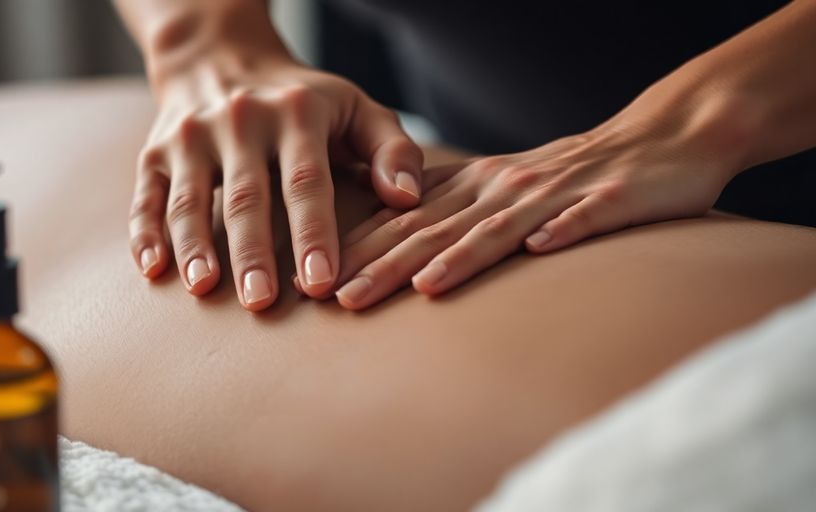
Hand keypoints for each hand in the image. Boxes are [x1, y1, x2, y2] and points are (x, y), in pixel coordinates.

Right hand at [128, 54, 422, 310]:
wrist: (220, 57)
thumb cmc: (303, 100)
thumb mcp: (356, 108)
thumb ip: (392, 150)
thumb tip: (408, 199)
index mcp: (296, 115)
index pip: (306, 181)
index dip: (313, 233)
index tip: (320, 282)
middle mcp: (241, 122)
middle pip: (247, 197)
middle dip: (253, 252)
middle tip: (261, 302)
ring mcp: (191, 137)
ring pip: (191, 198)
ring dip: (195, 246)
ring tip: (204, 289)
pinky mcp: (155, 152)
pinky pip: (147, 195)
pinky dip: (145, 232)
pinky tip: (153, 269)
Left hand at [332, 119, 735, 309]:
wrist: (662, 139)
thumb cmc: (574, 176)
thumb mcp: (502, 190)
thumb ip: (453, 213)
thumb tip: (394, 248)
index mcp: (477, 186)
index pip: (406, 221)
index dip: (361, 250)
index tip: (316, 282)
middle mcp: (505, 187)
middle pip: (436, 229)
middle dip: (386, 264)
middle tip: (340, 298)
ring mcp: (557, 194)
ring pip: (498, 227)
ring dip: (458, 256)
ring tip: (420, 286)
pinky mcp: (611, 199)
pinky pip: (583, 217)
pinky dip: (561, 230)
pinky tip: (539, 248)